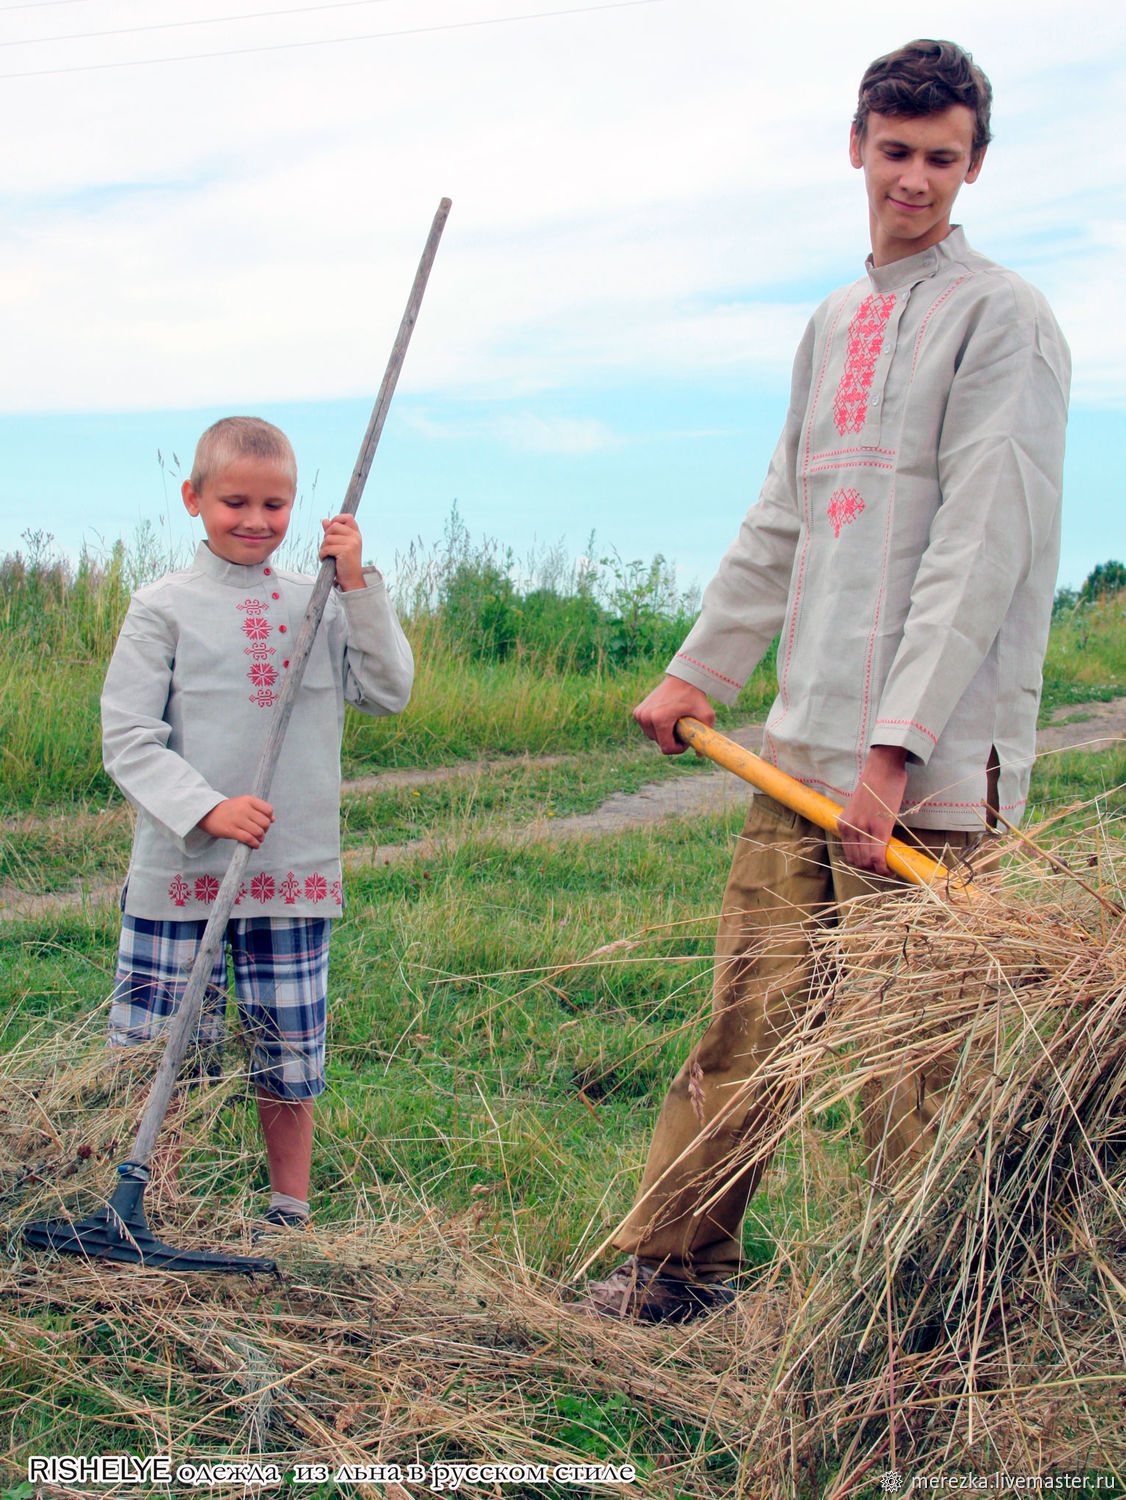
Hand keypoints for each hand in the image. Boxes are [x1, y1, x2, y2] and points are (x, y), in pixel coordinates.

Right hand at [198, 796, 274, 847]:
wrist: (207, 813)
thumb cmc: (228, 810)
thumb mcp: (243, 804)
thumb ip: (258, 810)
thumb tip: (273, 819)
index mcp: (248, 800)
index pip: (268, 810)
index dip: (269, 819)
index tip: (264, 823)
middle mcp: (244, 808)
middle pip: (265, 823)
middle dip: (265, 830)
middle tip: (260, 833)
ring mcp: (237, 819)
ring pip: (258, 832)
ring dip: (260, 838)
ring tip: (258, 840)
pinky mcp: (231, 830)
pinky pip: (249, 839)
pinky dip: (254, 844)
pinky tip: (254, 845)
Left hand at [320, 514, 364, 591]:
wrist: (352, 579)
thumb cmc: (345, 562)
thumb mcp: (340, 545)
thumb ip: (333, 532)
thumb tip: (325, 520)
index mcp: (356, 534)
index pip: (347, 517)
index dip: (337, 519)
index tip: (331, 530)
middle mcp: (355, 537)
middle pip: (334, 526)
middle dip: (326, 536)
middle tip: (327, 547)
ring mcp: (351, 543)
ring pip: (328, 539)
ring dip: (323, 548)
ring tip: (327, 555)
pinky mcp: (345, 551)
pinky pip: (326, 548)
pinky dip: (322, 554)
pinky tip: (325, 559)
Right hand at [633, 675, 714, 754]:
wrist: (682, 678)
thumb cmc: (695, 695)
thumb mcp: (706, 715)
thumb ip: (706, 735)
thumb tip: (700, 755)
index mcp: (659, 719)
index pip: (666, 748)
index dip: (678, 748)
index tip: (686, 739)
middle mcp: (646, 717)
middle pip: (659, 743)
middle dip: (672, 740)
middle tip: (682, 728)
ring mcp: (640, 714)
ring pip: (653, 737)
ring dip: (664, 734)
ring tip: (675, 723)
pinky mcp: (637, 712)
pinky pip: (647, 729)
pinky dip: (657, 728)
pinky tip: (666, 718)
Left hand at [838, 745, 907, 875]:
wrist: (883, 768)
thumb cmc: (875, 786)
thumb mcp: (859, 808)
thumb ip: (859, 824)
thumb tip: (868, 842)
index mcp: (842, 823)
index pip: (849, 854)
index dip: (863, 864)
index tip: (875, 865)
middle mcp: (848, 828)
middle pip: (857, 861)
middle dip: (872, 868)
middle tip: (885, 867)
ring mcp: (862, 828)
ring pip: (867, 862)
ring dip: (878, 870)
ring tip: (889, 867)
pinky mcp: (879, 828)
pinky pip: (878, 857)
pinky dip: (884, 868)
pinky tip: (891, 869)